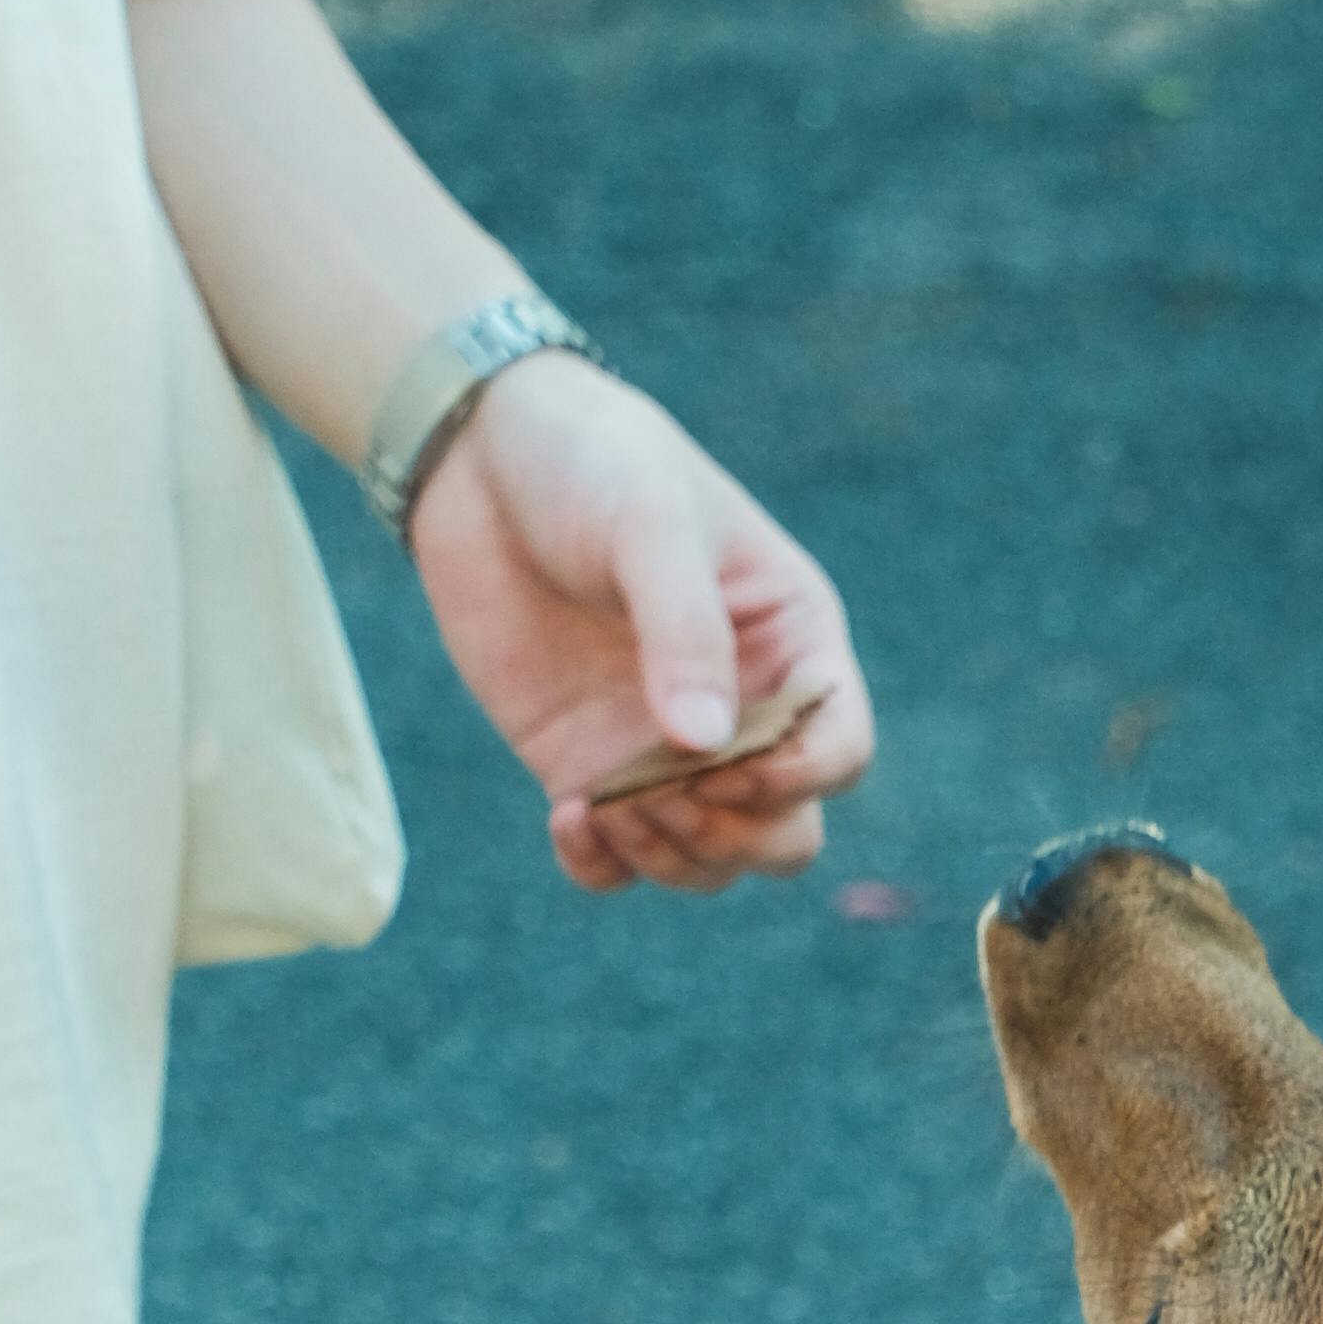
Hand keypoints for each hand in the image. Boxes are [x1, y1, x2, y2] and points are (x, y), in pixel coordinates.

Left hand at [408, 361, 873, 894]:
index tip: (727, 764)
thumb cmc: (595, 465)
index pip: (840, 751)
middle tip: (664, 793)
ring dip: (669, 858)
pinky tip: (568, 817)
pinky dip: (603, 866)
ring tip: (603, 805)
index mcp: (792, 645)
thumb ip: (684, 632)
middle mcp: (742, 712)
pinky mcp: (589, 770)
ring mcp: (664, 751)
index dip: (802, 780)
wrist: (482, 457)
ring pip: (708, 862)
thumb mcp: (652, 527)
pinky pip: (618, 864)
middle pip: (785, 833)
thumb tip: (707, 748)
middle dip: (734, 837)